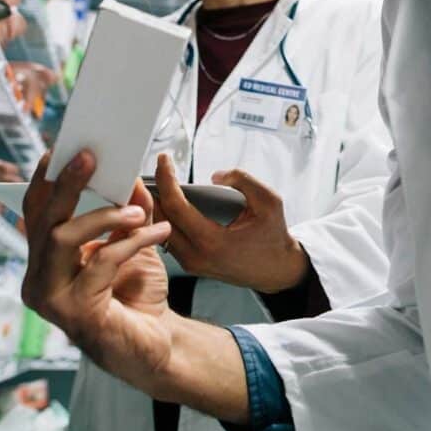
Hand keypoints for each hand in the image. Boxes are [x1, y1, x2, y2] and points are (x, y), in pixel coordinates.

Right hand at [20, 150, 176, 391]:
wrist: (158, 345)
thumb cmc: (137, 296)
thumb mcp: (133, 243)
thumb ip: (128, 213)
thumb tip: (129, 176)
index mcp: (45, 261)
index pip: (36, 214)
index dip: (44, 181)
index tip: (59, 150)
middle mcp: (39, 280)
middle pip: (43, 221)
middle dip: (65, 184)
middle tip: (89, 156)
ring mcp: (53, 299)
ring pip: (61, 239)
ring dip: (101, 216)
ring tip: (136, 209)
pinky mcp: (76, 314)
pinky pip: (100, 264)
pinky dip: (130, 243)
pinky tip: (157, 234)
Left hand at [153, 154, 308, 293]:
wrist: (277, 270)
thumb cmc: (273, 237)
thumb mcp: (269, 202)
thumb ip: (243, 180)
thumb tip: (214, 176)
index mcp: (213, 242)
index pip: (176, 206)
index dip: (166, 179)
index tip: (164, 159)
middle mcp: (197, 256)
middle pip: (160, 219)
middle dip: (153, 190)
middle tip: (155, 166)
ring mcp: (192, 263)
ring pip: (160, 231)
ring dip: (157, 204)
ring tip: (157, 179)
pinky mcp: (192, 265)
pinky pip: (168, 239)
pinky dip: (164, 218)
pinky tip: (165, 200)